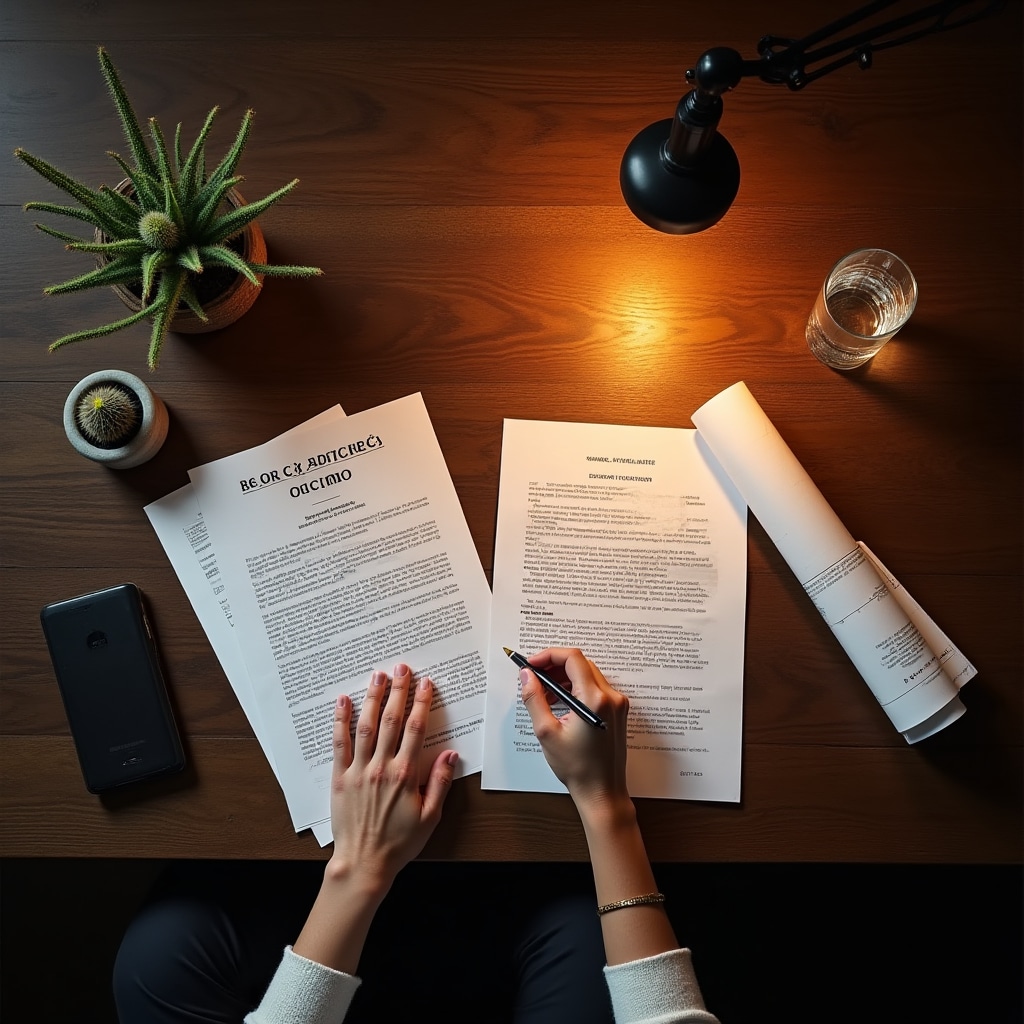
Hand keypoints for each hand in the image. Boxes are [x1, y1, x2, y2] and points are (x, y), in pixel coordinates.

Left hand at [328, 664, 456, 895]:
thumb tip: (450, 754)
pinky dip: (341, 721)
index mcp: (405, 774)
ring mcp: (358, 770)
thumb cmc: (399, 843)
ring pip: (366, 726)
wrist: (363, 863)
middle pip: (391, 720)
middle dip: (398, 691)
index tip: (426, 684)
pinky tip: (343, 702)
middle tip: (401, 668)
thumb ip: (439, 782)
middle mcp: (381, 766)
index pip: (415, 729)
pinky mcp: (340, 778)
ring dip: (372, 698)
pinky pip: (339, 744)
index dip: (422, 703)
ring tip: (377, 675)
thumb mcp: (430, 817)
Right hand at [519, 648, 629, 814]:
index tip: (532, 664)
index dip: (548, 656)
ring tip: (544, 692)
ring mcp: (617, 703)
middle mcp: (610, 697)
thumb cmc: (577, 768)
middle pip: (580, 664)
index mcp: (594, 699)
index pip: (572, 659)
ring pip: (588, 674)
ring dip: (564, 677)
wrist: (602, 791)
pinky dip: (576, 688)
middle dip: (554, 666)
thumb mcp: (547, 732)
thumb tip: (527, 676)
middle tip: (534, 677)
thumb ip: (535, 699)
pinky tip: (560, 702)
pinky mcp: (618, 711)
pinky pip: (595, 688)